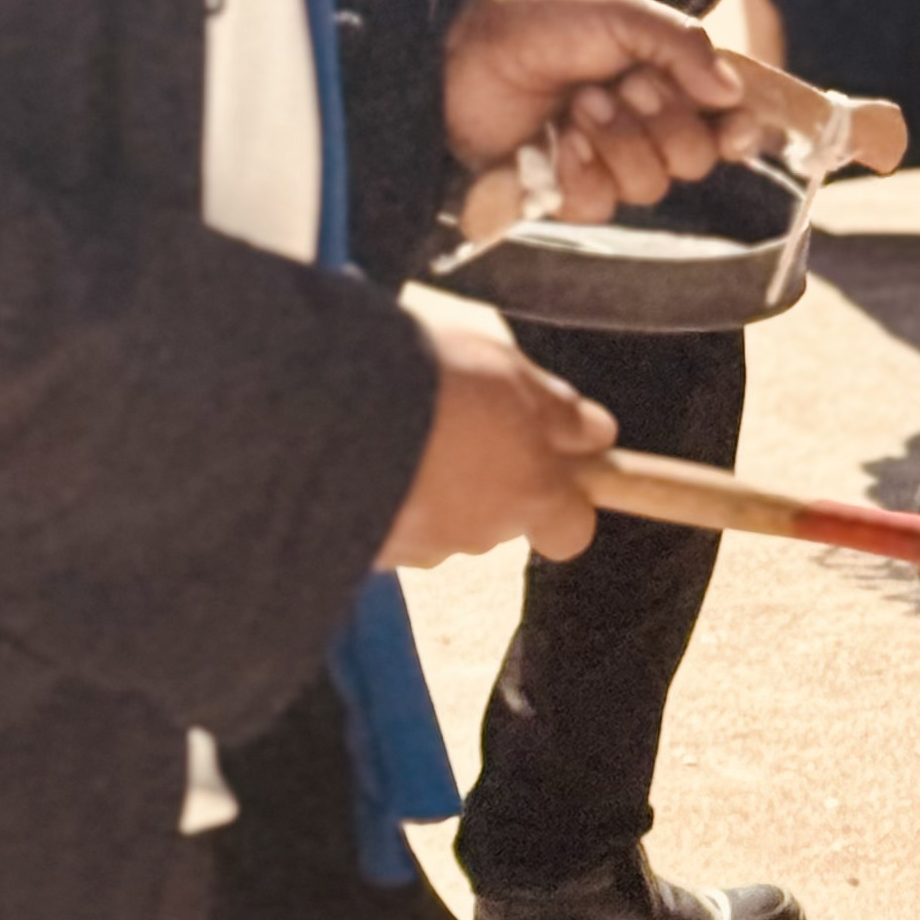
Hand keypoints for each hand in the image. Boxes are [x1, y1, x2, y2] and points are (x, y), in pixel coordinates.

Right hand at [379, 305, 616, 565]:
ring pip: (441, 518)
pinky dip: (382, 495)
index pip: (572, 530)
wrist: (322, 407)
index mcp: (528, 488)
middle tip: (453, 416)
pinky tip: (361, 448)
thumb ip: (555, 408)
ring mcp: (423, 547)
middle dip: (481, 473)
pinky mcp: (370, 552)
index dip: (564, 501)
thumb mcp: (505, 367)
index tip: (547, 460)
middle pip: (499, 515)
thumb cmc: (425, 377)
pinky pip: (389, 523)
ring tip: (397, 424)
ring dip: (428, 482)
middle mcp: (481, 531)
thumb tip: (597, 434)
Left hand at [442, 0, 767, 219]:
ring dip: (617, 142)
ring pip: (649, 185)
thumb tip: (732, 92)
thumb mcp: (618, 12)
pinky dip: (582, 173)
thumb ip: (682, 46)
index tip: (733, 127)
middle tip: (621, 84)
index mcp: (664, 76)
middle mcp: (641, 121)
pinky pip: (599, 207)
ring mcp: (602, 159)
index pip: (723, 120)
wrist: (462, 43)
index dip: (737, 131)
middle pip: (693, 159)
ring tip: (577, 104)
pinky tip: (559, 141)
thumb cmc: (540, 16)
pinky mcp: (561, 189)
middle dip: (661, 121)